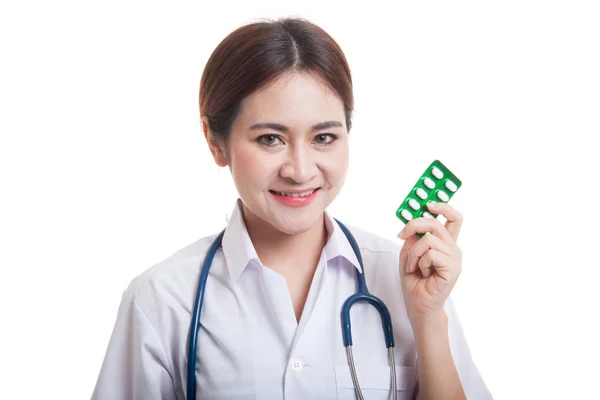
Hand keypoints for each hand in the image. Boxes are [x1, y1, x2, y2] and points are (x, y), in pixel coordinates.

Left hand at [397, 202, 462, 324]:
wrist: (418, 305)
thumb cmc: (415, 282)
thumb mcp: (409, 253)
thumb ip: (413, 236)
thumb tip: (412, 218)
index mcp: (445, 244)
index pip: (454, 219)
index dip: (443, 207)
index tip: (428, 204)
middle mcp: (453, 249)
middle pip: (436, 223)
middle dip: (414, 225)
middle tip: (401, 235)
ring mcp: (455, 258)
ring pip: (428, 240)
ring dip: (413, 253)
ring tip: (414, 267)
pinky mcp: (453, 268)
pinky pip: (430, 254)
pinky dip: (419, 263)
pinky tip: (422, 274)